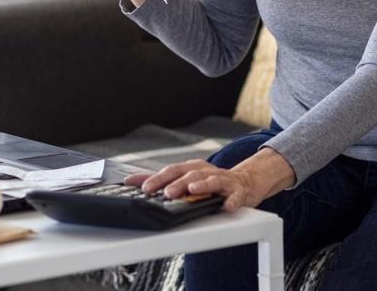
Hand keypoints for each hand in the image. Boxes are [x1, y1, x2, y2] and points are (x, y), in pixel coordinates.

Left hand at [122, 159, 261, 212]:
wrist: (244, 182)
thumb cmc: (210, 181)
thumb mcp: (185, 177)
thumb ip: (160, 179)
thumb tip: (132, 180)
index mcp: (191, 168)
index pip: (172, 171)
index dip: (158, 179)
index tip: (144, 188)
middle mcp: (205, 171)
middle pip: (190, 175)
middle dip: (177, 183)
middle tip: (167, 192)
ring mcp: (222, 180)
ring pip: (211, 180)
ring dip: (202, 185)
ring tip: (193, 190)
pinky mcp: (237, 191)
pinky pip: (235, 196)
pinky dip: (231, 201)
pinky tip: (226, 206)